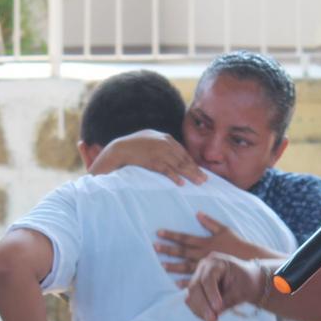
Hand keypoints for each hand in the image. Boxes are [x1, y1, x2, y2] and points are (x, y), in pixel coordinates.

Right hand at [88, 129, 205, 184]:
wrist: (116, 150)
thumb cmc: (129, 149)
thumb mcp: (146, 143)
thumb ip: (158, 147)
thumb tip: (168, 157)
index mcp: (162, 137)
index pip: (180, 150)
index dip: (190, 161)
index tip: (198, 170)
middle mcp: (161, 142)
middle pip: (182, 157)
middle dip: (194, 169)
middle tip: (205, 179)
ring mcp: (156, 150)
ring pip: (177, 163)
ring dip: (189, 174)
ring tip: (199, 182)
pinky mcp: (150, 159)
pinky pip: (165, 169)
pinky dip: (174, 176)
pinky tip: (181, 183)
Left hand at [156, 212, 261, 276]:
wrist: (250, 259)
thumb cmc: (237, 243)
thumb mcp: (224, 230)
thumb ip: (210, 222)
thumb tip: (197, 213)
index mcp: (205, 242)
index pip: (185, 237)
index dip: (171, 235)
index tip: (158, 233)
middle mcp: (203, 253)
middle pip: (182, 251)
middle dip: (168, 249)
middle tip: (154, 247)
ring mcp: (206, 265)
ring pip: (186, 266)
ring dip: (173, 266)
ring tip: (161, 265)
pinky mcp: (210, 275)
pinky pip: (196, 279)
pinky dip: (186, 282)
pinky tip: (175, 284)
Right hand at [185, 253, 264, 320]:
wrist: (247, 281)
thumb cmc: (247, 283)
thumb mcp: (242, 291)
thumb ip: (227, 301)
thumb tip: (213, 314)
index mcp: (216, 262)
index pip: (208, 278)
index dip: (211, 294)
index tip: (218, 308)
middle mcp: (203, 267)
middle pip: (195, 287)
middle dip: (202, 305)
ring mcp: (197, 277)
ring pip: (190, 296)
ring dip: (199, 310)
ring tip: (214, 320)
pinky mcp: (196, 289)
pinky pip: (192, 302)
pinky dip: (199, 311)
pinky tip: (210, 317)